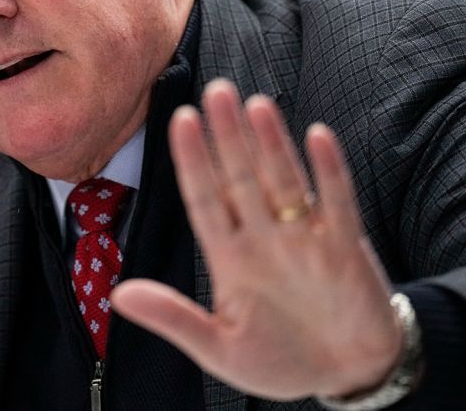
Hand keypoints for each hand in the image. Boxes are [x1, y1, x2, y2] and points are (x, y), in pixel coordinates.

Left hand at [111, 79, 402, 399]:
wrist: (347, 374)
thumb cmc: (281, 359)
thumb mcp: (219, 347)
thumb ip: (174, 318)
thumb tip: (118, 296)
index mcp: (231, 257)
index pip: (206, 199)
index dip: (194, 161)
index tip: (180, 121)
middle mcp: (266, 238)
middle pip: (243, 177)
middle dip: (229, 136)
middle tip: (216, 89)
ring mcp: (306, 239)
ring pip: (285, 180)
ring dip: (271, 143)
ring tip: (256, 105)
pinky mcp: (346, 249)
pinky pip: (338, 203)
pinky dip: (329, 171)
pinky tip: (317, 135)